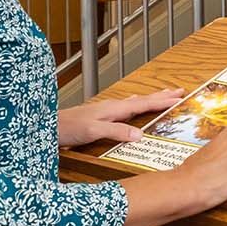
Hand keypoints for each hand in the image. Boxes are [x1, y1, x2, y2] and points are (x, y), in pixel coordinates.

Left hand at [57, 88, 184, 146]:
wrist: (46, 126)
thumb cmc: (67, 128)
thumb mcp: (93, 132)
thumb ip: (116, 131)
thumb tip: (140, 134)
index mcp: (114, 109)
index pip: (144, 104)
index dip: (162, 101)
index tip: (180, 97)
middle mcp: (112, 106)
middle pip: (142, 99)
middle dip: (161, 95)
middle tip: (178, 90)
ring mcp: (105, 109)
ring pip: (134, 102)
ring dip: (150, 99)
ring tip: (162, 95)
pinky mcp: (99, 115)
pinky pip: (125, 106)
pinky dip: (136, 104)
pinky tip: (133, 104)